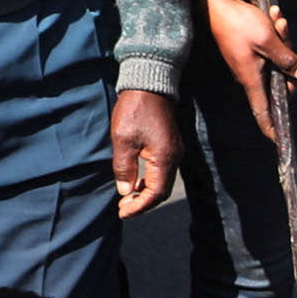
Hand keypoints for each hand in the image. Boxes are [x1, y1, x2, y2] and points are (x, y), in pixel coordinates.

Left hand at [111, 88, 176, 218]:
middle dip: (143, 203)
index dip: (140, 206)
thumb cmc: (135, 110)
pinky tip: (136, 181)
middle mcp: (174, 158)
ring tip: (127, 198)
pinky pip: (162, 171)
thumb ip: (124, 168)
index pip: (156, 193)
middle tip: (123, 208)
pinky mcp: (169, 145)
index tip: (122, 213)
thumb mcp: (123, 139)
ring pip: (162, 182)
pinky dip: (149, 181)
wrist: (149, 84)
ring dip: (145, 192)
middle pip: (162, 191)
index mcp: (164, 158)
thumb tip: (126, 191)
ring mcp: (174, 151)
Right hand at [204, 0, 296, 144]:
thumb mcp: (267, 39)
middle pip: (281, 78)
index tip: (279, 140)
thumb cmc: (238, 22)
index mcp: (252, 78)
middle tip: (284, 29)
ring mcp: (250, 62)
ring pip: (279, 60)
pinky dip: (275, 33)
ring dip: (283, 39)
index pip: (263, 110)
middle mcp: (251, 74)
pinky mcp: (250, 50)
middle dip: (291, 57)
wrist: (215, 1)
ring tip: (278, 18)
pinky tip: (275, 15)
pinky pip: (270, 48)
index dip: (271, 126)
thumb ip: (286, 58)